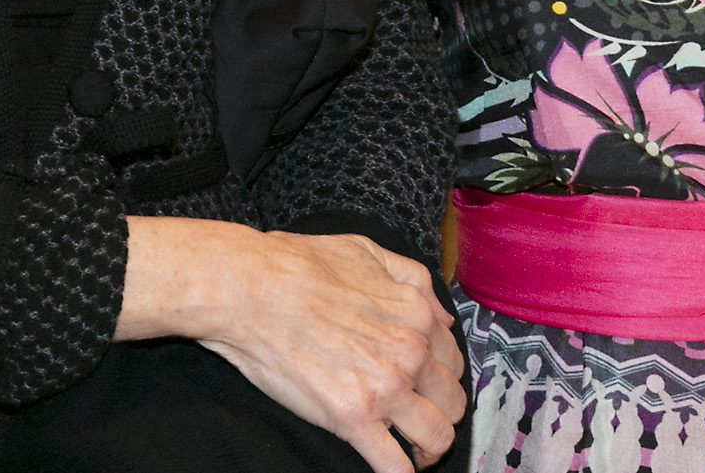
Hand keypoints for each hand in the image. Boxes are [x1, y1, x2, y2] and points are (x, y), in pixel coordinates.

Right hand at [119, 217, 464, 472]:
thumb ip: (413, 281)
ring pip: (438, 437)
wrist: (251, 289)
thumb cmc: (299, 265)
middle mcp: (410, 352)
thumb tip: (442, 317)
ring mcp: (384, 387)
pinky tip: (394, 468)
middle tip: (420, 419)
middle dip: (441, 413)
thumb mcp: (368, 252)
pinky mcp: (352, 417)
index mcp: (416, 313)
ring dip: (430, 448)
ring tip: (413, 451)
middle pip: (453, 401)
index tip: (427, 387)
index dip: (442, 376)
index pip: (453, 360)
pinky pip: (394, 465)